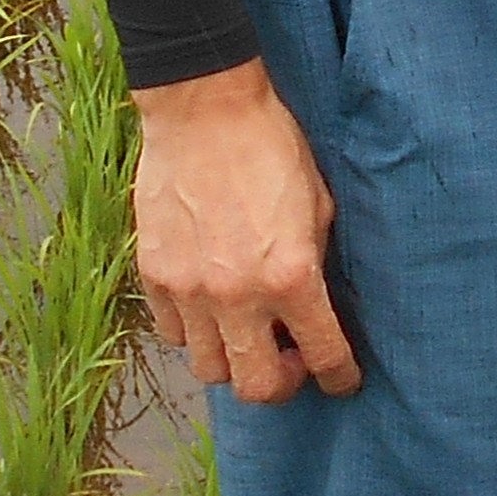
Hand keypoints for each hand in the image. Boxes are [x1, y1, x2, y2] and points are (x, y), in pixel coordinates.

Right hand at [131, 61, 360, 402]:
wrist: (205, 108)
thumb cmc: (271, 147)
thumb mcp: (318, 204)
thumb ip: (315, 263)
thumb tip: (315, 305)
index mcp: (290, 276)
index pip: (323, 356)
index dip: (339, 377)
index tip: (342, 381)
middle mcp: (238, 295)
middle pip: (257, 387)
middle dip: (282, 383)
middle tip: (290, 357)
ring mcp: (189, 290)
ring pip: (210, 369)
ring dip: (234, 358)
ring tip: (246, 329)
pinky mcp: (154, 275)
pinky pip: (173, 334)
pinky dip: (195, 331)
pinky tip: (209, 304)